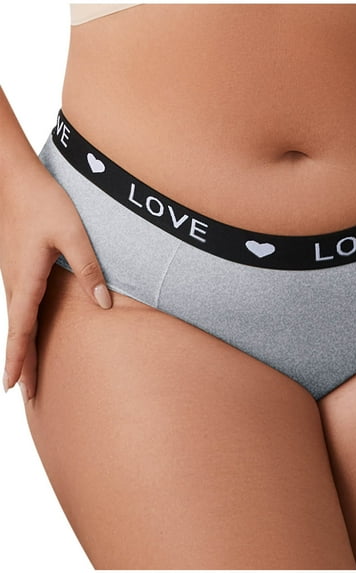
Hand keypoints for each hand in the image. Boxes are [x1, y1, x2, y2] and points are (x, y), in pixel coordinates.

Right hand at [1, 160, 111, 400]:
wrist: (15, 177)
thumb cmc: (45, 203)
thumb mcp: (74, 236)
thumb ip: (89, 270)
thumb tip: (103, 305)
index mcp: (26, 279)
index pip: (20, 330)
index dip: (17, 360)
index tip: (11, 388)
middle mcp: (14, 281)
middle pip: (17, 331)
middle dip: (21, 363)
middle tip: (25, 395)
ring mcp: (12, 273)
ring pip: (17, 318)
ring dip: (21, 346)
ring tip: (27, 371)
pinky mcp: (16, 265)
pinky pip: (20, 303)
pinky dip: (22, 325)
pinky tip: (30, 328)